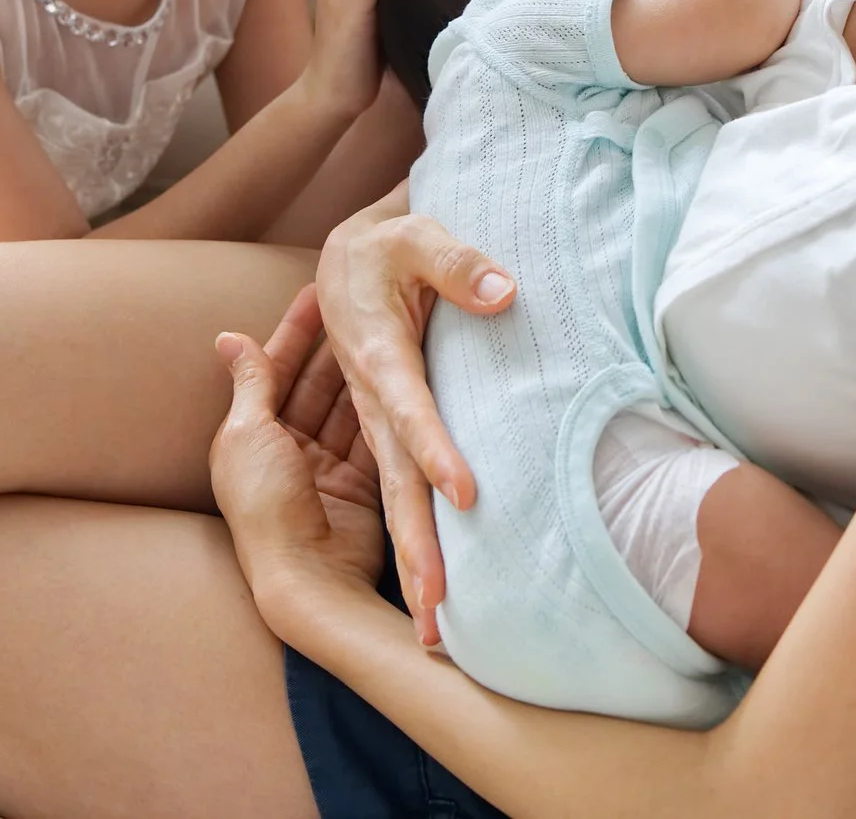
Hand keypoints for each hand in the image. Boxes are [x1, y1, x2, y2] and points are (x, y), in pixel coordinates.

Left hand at [211, 286, 385, 627]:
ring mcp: (327, 467)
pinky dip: (388, 410)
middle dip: (339, 344)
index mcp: (251, 434)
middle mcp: (289, 448)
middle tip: (368, 300)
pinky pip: (375, 438)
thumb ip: (249, 384)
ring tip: (396, 325)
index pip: (275, 368)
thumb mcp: (248, 436)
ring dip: (366, 372)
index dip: (297, 330)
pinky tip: (408, 376)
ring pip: (349, 405)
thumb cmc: (267, 505)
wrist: (308, 578)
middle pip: (317, 384)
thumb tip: (227, 337)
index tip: (321, 289)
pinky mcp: (363, 486)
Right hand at [316, 188, 514, 644]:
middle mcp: (370, 394)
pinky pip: (403, 485)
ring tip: (437, 623)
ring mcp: (377, 417)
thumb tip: (506, 294)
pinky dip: (419, 534)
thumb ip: (457, 262)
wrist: (349, 253)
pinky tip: (443, 581)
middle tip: (437, 607)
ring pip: (395, 493)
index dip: (434, 448)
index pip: (407, 405)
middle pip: (394, 476)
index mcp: (375, 349)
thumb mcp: (416, 232)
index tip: (465, 494)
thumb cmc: (388, 242)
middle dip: (415, 542)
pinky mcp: (390, 427)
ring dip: (415, 555)